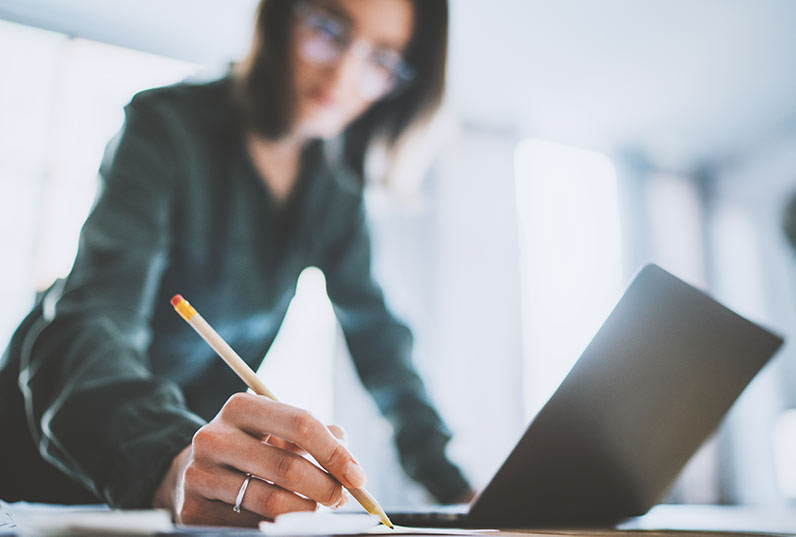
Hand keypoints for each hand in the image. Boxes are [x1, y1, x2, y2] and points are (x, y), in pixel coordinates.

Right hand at [152, 392, 364, 526]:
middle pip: (287, 467)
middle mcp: (214, 436)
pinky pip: (249, 525)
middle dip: (326, 487)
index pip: (300, 423)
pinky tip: (282, 519)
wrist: (199, 471)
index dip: (334, 452)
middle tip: (342, 499)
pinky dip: (277, 525)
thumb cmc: (256, 446)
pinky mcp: (192, 509)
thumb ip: (322, 437)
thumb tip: (351, 466)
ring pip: (271, 501)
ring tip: (315, 508)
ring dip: (305, 510)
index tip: (358, 477)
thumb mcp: (282, 431)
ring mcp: (199, 474)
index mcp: (241, 406)